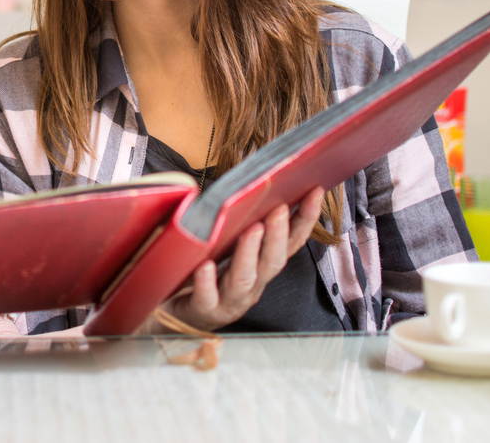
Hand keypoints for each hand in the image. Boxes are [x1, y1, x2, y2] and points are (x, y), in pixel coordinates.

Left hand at [163, 186, 325, 332]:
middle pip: (272, 261)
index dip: (305, 220)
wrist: (174, 312)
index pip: (290, 243)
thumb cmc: (203, 272)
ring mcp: (229, 300)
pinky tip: (204, 266)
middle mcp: (252, 284)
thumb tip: (249, 176)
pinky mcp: (204, 310)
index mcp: (261, 266)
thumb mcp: (225, 244)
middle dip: (279, 234)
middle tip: (279, 208)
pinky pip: (207, 297)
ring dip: (251, 253)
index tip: (315, 191)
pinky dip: (207, 282)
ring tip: (252, 229)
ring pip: (245, 279)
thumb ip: (239, 220)